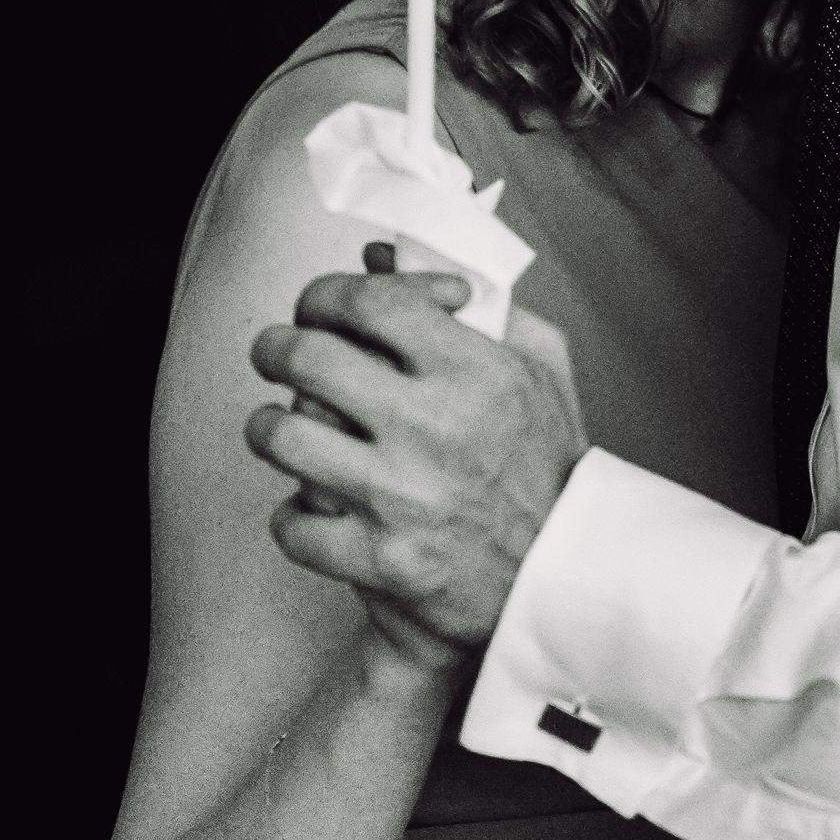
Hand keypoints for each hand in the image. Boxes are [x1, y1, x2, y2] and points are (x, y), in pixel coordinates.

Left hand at [246, 269, 586, 655]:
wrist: (566, 581)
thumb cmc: (550, 469)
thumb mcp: (541, 367)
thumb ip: (477, 303)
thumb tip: (385, 258)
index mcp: (477, 373)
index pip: (369, 302)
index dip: (328, 294)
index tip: (321, 307)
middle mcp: (434, 429)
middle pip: (306, 358)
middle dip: (277, 347)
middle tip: (277, 353)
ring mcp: (402, 498)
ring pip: (282, 436)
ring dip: (273, 428)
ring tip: (286, 431)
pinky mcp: (382, 562)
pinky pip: (292, 523)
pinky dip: (295, 516)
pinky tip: (319, 506)